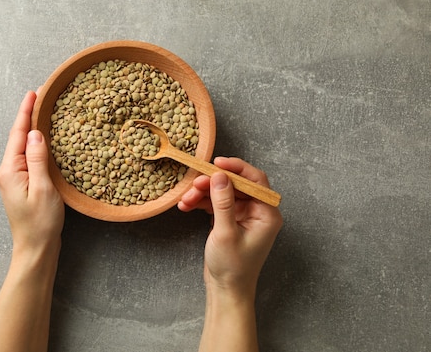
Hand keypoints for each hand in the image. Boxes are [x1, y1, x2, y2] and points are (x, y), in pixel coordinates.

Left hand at [0, 90, 63, 251]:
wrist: (36, 248)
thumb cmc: (41, 222)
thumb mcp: (43, 188)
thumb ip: (38, 159)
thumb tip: (35, 133)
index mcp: (10, 170)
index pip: (18, 134)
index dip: (25, 113)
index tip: (32, 93)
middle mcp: (8, 171)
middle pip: (18, 138)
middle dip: (27, 117)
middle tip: (39, 97)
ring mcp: (14, 179)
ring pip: (23, 147)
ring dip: (31, 129)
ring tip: (42, 112)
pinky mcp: (22, 185)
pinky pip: (28, 158)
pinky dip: (35, 145)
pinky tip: (44, 140)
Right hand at [178, 157, 281, 295]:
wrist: (227, 290)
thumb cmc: (233, 267)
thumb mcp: (226, 233)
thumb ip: (223, 202)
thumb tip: (220, 176)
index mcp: (267, 213)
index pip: (255, 180)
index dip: (236, 168)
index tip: (216, 163)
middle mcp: (258, 211)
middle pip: (235, 185)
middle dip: (212, 183)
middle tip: (194, 184)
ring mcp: (243, 215)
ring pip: (222, 192)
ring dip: (203, 193)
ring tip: (186, 199)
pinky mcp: (230, 219)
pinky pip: (215, 203)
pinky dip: (201, 202)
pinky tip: (186, 205)